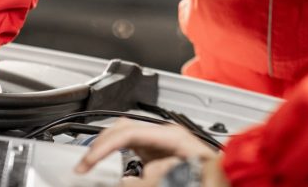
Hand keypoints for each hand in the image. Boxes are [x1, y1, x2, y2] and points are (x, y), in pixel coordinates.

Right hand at [75, 119, 228, 184]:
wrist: (225, 178)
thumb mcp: (182, 173)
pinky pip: (131, 150)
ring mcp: (160, 142)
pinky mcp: (157, 152)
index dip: (104, 145)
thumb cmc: (215, 174)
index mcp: (171, 133)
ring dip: (107, 151)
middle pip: (122, 129)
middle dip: (100, 146)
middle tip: (82, 165)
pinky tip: (110, 167)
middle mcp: (165, 133)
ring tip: (91, 166)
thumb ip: (152, 175)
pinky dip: (116, 157)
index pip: (128, 131)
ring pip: (124, 138)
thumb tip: (127, 178)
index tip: (87, 162)